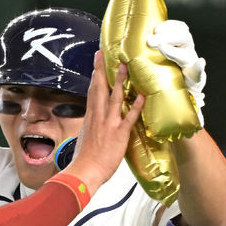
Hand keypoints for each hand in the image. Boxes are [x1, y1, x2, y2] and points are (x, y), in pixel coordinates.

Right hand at [64, 51, 145, 191]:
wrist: (84, 171)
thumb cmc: (83, 160)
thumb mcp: (84, 139)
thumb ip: (91, 130)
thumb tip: (94, 127)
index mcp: (90, 118)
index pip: (92, 93)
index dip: (94, 77)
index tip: (97, 65)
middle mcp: (98, 117)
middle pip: (99, 89)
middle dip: (101, 70)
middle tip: (103, 54)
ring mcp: (109, 124)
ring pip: (115, 98)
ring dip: (120, 81)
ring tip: (125, 66)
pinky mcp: (119, 133)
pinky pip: (130, 117)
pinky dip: (136, 106)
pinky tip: (142, 96)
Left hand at [146, 19, 205, 123]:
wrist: (181, 96)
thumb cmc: (166, 77)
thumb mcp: (159, 62)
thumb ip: (153, 51)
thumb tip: (134, 39)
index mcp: (179, 46)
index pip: (179, 29)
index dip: (169, 26)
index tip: (156, 28)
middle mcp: (187, 52)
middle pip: (184, 38)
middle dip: (168, 37)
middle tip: (152, 41)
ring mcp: (192, 64)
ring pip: (188, 53)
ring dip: (176, 51)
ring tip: (164, 49)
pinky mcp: (195, 78)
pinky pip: (198, 71)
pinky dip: (199, 67)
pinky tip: (199, 62)